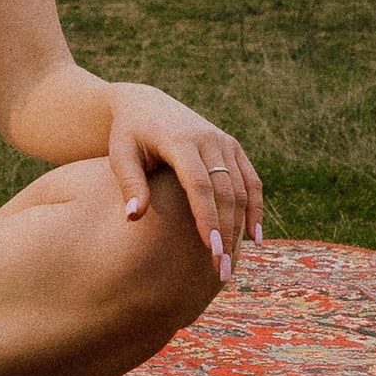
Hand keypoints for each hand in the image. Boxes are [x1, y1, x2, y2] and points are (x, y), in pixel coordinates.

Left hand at [105, 89, 263, 280]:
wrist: (145, 104)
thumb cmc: (128, 135)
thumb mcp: (120, 155)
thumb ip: (129, 184)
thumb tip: (134, 217)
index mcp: (180, 140)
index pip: (200, 185)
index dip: (207, 218)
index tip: (211, 251)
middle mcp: (208, 139)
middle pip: (225, 192)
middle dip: (226, 233)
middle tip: (221, 271)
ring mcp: (224, 141)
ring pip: (242, 189)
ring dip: (240, 227)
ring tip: (231, 263)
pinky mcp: (233, 146)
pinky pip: (251, 180)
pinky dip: (255, 208)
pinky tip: (253, 238)